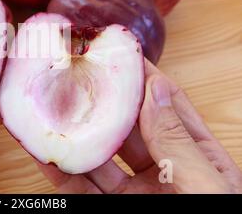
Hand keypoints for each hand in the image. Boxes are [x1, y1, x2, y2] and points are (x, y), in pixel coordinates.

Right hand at [39, 60, 241, 193]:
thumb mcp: (207, 187)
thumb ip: (178, 141)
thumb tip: (156, 89)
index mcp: (197, 158)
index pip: (167, 106)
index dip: (143, 78)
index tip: (118, 53)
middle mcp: (163, 171)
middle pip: (127, 126)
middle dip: (101, 99)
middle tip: (75, 73)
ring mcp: (134, 193)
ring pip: (98, 156)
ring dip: (74, 131)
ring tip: (49, 105)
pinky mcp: (111, 210)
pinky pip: (82, 187)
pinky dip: (61, 169)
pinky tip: (44, 150)